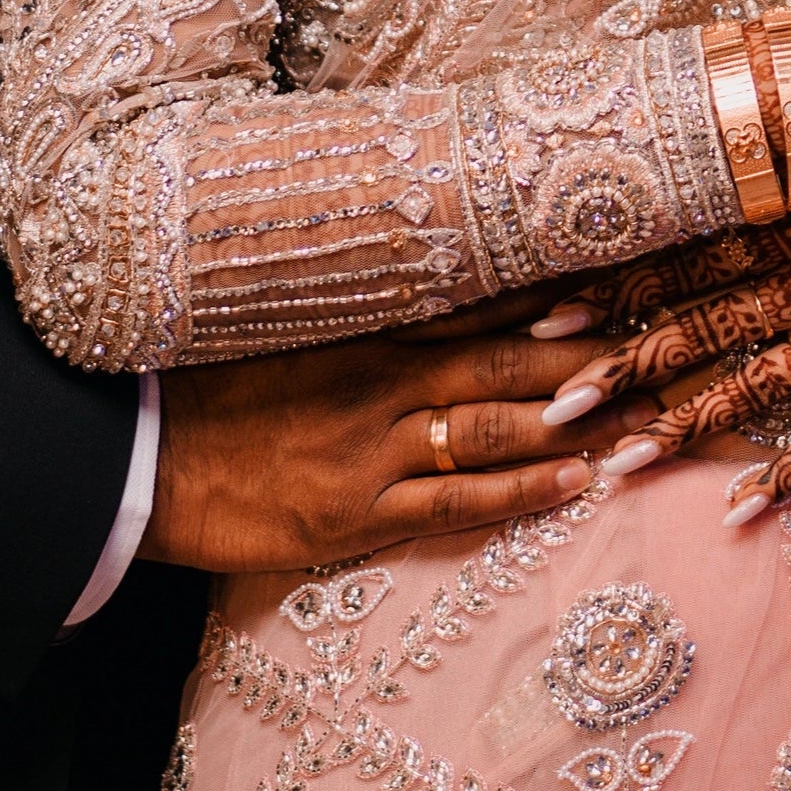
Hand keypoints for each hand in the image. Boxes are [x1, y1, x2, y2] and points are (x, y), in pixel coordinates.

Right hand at [140, 304, 600, 572]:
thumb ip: (343, 304)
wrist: (133, 456)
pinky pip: (455, 502)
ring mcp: (372, 449)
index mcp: (361, 327)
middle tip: (657, 348)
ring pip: (494, 429)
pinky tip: (573, 484)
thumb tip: (406, 276)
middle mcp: (379, 379)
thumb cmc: (201, 386)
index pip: (476, 302)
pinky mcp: (355, 515)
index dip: (548, 296)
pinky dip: (520, 492)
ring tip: (638, 412)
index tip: (615, 282)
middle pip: (505, 363)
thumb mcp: (273, 322)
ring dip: (570, 421)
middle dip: (585, 360)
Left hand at [539, 120, 790, 518]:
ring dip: (683, 425)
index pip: (680, 258)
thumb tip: (711, 138)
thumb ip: (778, 154)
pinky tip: (739, 510)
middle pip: (699, 326)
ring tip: (619, 466)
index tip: (547, 316)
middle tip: (553, 405)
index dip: (613, 289)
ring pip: (751, 382)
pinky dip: (787, 468)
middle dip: (622, 367)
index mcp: (785, 216)